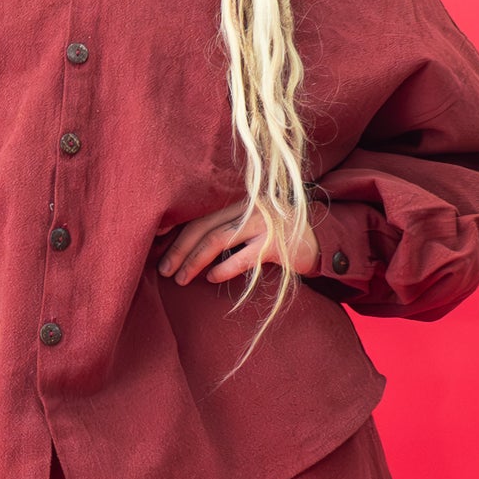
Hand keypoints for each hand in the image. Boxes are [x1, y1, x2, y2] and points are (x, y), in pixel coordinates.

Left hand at [156, 196, 319, 286]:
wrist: (322, 240)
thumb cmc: (279, 236)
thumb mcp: (252, 225)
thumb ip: (227, 228)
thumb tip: (187, 248)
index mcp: (239, 200)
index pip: (199, 211)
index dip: (175, 227)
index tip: (156, 242)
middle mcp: (248, 206)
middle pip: (203, 225)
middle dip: (178, 249)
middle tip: (163, 269)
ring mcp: (262, 223)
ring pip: (216, 239)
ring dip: (193, 260)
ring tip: (179, 278)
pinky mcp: (275, 243)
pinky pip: (242, 256)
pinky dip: (223, 269)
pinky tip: (211, 278)